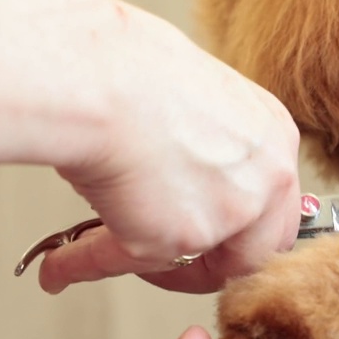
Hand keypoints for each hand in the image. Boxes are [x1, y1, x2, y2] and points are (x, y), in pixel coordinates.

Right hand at [38, 0, 301, 293]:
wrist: (99, 77)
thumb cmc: (131, 71)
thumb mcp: (197, 104)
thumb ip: (208, 150)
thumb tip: (186, 181)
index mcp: (275, 139)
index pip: (275, 206)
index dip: (239, 228)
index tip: (205, 232)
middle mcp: (268, 177)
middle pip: (259, 248)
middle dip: (214, 261)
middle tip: (170, 261)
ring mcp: (234, 211)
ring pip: (204, 266)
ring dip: (160, 267)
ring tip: (111, 250)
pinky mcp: (186, 237)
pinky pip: (140, 264)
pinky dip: (91, 263)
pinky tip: (62, 265)